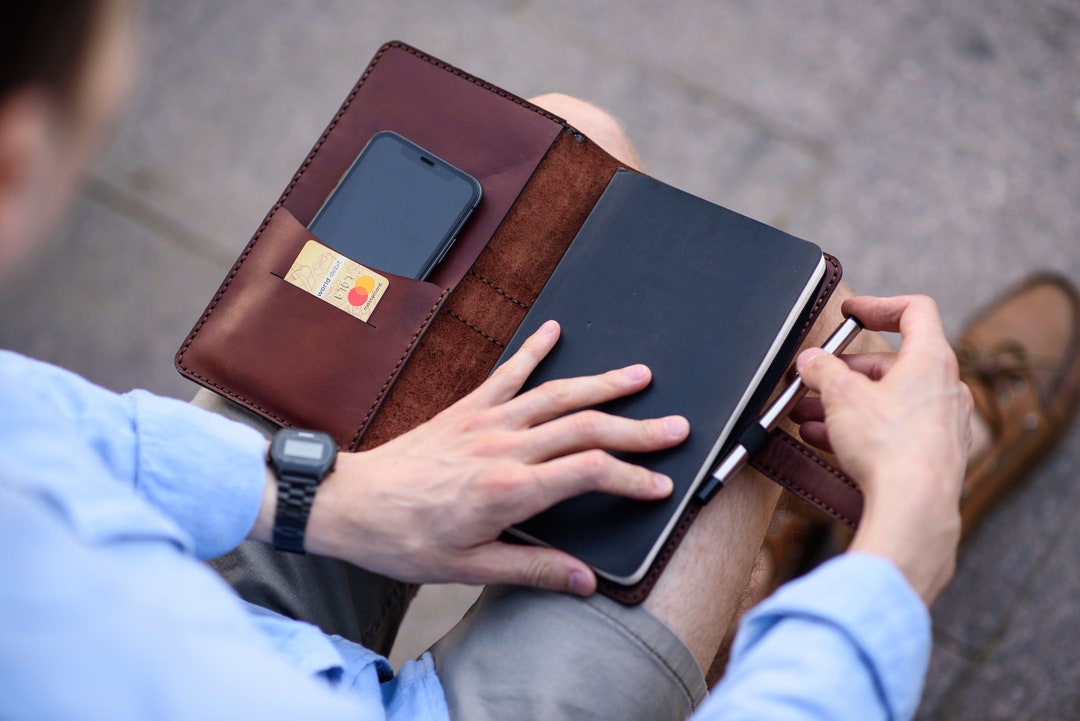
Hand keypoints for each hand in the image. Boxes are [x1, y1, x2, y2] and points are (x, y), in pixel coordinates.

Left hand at [299, 320, 688, 595]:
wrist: (351, 504)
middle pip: (586, 427)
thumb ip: (531, 569)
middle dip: (637, 428)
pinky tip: (553, 331)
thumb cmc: (404, 540)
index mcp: (509, 490)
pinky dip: (533, 350)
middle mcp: (503, 447)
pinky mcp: (466, 409)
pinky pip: (507, 373)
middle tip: (677, 428)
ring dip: (602, 383)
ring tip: (640, 375)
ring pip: (557, 394)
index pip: (590, 473)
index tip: (659, 483)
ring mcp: (485, 421)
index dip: (632, 476)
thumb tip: (583, 580)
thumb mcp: (469, 568)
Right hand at [794, 296, 972, 603]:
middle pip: (890, 364)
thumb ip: (821, 369)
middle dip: (844, 371)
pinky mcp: (933, 455)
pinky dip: (858, 429)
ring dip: (844, 404)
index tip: (851, 313)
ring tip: (806, 415)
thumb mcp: (841, 394)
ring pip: (886, 401)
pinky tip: (823, 440)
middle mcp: (945, 388)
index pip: (914, 311)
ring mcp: (942, 424)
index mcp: (931, 360)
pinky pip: (891, 431)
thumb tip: (810, 360)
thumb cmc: (889, 445)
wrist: (915, 507)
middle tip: (812, 379)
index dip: (878, 306)